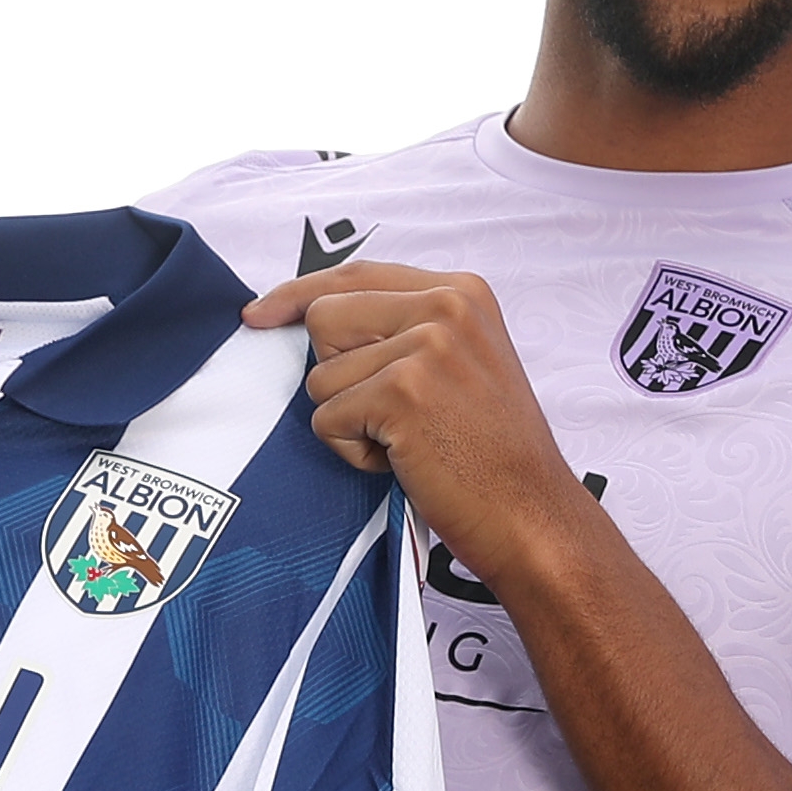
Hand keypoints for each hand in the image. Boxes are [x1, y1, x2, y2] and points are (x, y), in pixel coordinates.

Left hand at [245, 262, 600, 590]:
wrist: (532, 516)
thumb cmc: (492, 455)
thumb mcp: (462, 364)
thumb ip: (404, 328)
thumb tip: (312, 314)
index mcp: (461, 291)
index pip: (355, 274)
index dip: (300, 294)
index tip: (259, 314)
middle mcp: (446, 305)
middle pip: (324, 317)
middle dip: (337, 374)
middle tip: (394, 414)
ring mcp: (426, 346)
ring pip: (321, 376)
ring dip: (350, 421)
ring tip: (409, 442)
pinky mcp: (403, 392)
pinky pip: (326, 418)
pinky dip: (353, 453)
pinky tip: (404, 461)